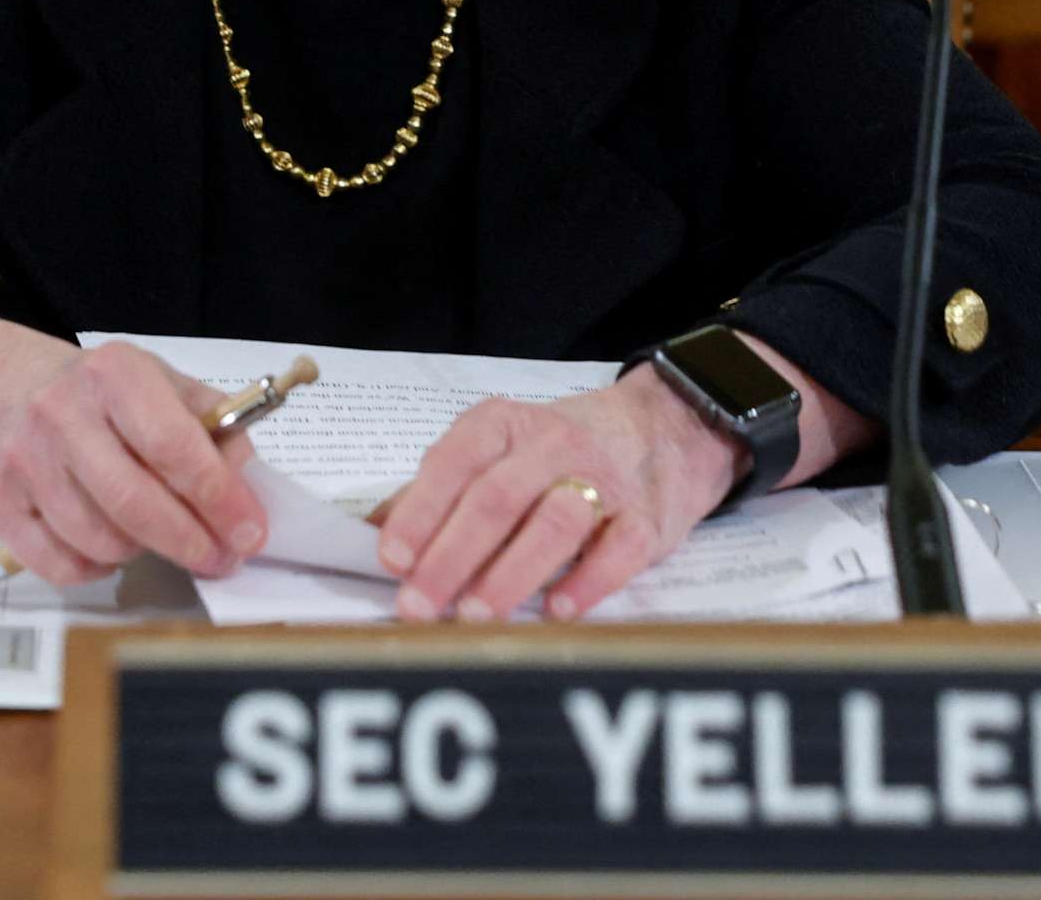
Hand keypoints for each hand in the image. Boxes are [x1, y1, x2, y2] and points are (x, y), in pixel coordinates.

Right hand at [0, 340, 267, 585]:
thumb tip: (245, 484)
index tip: (249, 529)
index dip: (218, 496)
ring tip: (155, 533)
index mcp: (114, 374)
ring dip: (141, 550)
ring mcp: (23, 460)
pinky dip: (95, 569)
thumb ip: (214, 426)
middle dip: (188, 540)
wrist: (13, 394)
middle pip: (132, 501)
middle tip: (219, 558)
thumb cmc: (105, 397)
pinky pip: (58, 565)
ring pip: (98, 539)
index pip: (172, 444)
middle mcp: (61, 413)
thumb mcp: (166, 386)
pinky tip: (109, 548)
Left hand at [373, 367, 746, 622]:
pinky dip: (587, 581)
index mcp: (504, 425)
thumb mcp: (500, 449)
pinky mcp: (646, 517)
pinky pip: (618, 549)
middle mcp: (552, 445)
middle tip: (418, 604)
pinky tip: (556, 610)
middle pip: (496, 498)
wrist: (666, 426)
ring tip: (474, 614)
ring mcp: (604, 480)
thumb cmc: (562, 451)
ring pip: (553, 523)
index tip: (390, 557)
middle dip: (451, 555)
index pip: (454, 462)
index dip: (420, 511)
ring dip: (509, 573)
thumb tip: (374, 531)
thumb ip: (441, 489)